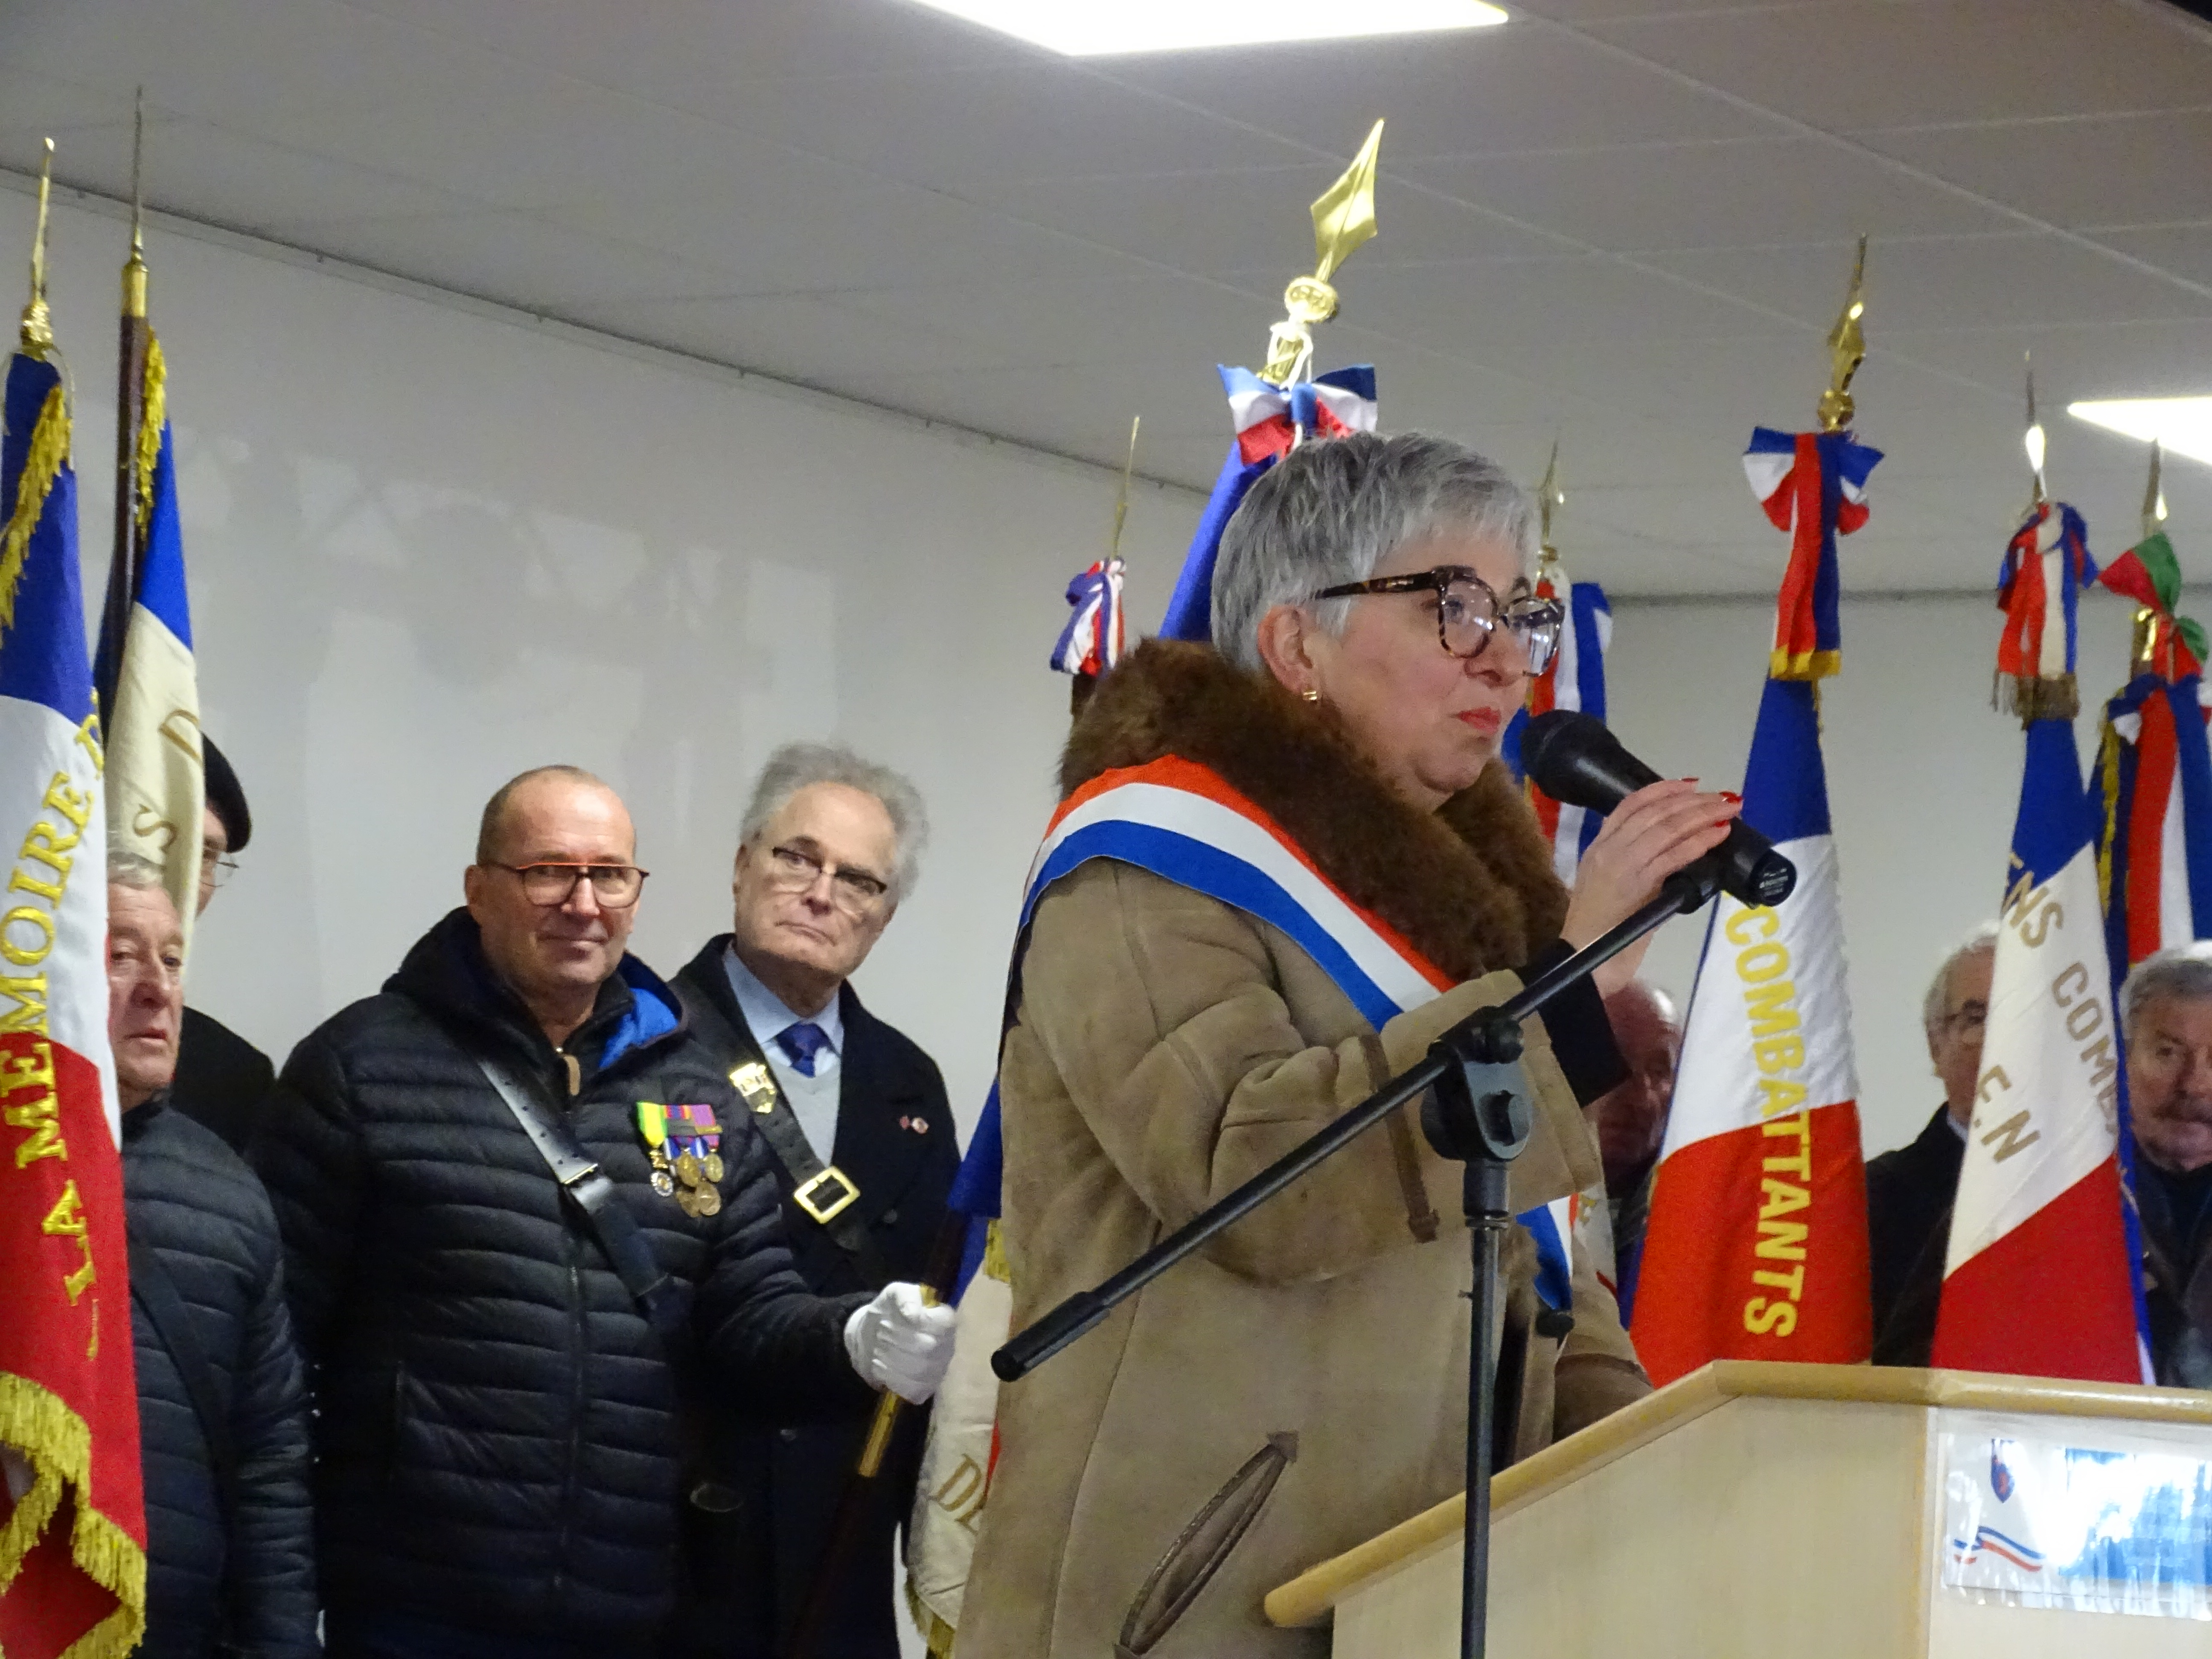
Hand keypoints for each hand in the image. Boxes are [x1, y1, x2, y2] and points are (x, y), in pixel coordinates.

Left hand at [843, 1281, 957, 1402]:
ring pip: (919, 1370)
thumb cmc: (890, 1312)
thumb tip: (913, 1315)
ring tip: (880, 1347)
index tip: (904, 1316)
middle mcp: (949, 1346)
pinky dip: (891, 1377)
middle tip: (883, 1331)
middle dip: (899, 1339)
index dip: (924, 1321)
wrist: (873, 1337)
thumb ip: (905, 1297)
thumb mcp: (895, 1294)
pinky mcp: (926, 1389)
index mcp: (946, 1319)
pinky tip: (881, 1366)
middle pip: (928, 1347)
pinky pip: (913, 1389)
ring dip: (891, 1357)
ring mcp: (939, 1370)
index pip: (946, 1323)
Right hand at [1559, 780, 1739, 994]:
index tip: (1691, 785)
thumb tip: (1677, 854)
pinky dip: (1699, 842)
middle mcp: (1607, 849)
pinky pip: (1673, 855)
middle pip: (1654, 812)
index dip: (1662, 790)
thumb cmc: (1600, 933)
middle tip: (1724, 798)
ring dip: (1702, 816)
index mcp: (1598, 848)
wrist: (1581, 963)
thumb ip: (1639, 868)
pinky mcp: (1636, 884)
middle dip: (1693, 801)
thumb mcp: (1613, 889)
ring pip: (1665, 828)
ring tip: (1728, 811)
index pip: (1629, 806)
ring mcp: (1620, 864)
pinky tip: (1718, 835)